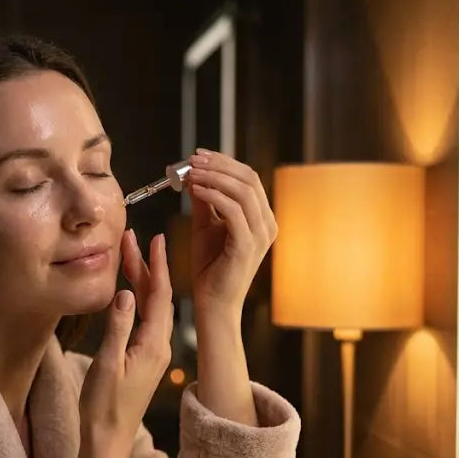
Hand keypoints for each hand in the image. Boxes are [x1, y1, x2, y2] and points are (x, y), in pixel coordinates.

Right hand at [73, 230, 173, 457]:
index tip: (155, 238)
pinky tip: (129, 289)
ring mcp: (152, 353)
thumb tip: (126, 293)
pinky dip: (137, 299)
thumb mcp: (108, 365)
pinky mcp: (143, 359)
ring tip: (130, 255)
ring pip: (149, 308)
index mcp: (154, 345)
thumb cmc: (104, 408)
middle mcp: (159, 346)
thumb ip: (118, 328)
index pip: (160, 296)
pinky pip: (143, 320)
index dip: (157, 265)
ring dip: (141, 280)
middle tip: (134, 238)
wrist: (108, 441)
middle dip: (146, 266)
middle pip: (155, 297)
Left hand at [186, 149, 276, 319]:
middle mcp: (267, 224)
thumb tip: (195, 174)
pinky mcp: (247, 245)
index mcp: (261, 218)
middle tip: (192, 160)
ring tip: (191, 174)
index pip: (248, 178)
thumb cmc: (210, 267)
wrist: (212, 302)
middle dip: (218, 165)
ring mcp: (261, 235)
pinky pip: (233, 211)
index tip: (198, 155)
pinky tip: (196, 191)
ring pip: (243, 191)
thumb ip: (204, 201)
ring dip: (214, 177)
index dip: (224, 162)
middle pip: (248, 179)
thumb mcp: (205, 226)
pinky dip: (213, 196)